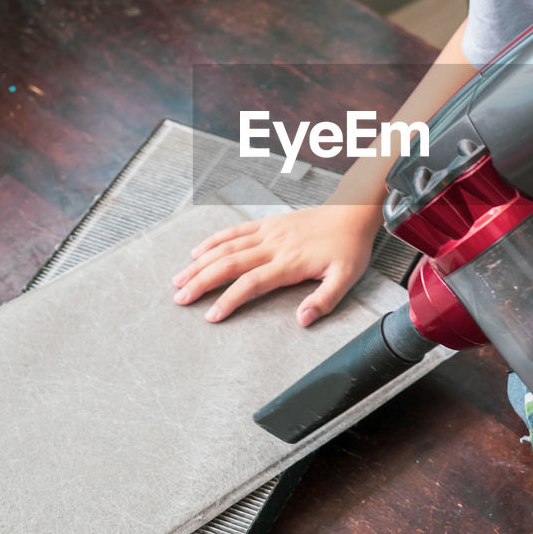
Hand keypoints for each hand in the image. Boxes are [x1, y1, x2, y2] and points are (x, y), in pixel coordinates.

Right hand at [172, 201, 380, 323]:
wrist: (352, 213)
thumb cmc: (349, 247)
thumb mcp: (346, 278)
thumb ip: (324, 300)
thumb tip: (302, 320)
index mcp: (290, 262)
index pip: (251, 283)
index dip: (229, 300)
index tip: (211, 315)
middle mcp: (274, 246)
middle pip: (230, 264)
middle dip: (202, 282)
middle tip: (180, 298)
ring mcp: (268, 232)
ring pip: (227, 247)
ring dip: (201, 263)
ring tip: (179, 279)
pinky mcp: (268, 224)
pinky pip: (235, 231)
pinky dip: (214, 241)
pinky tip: (198, 252)